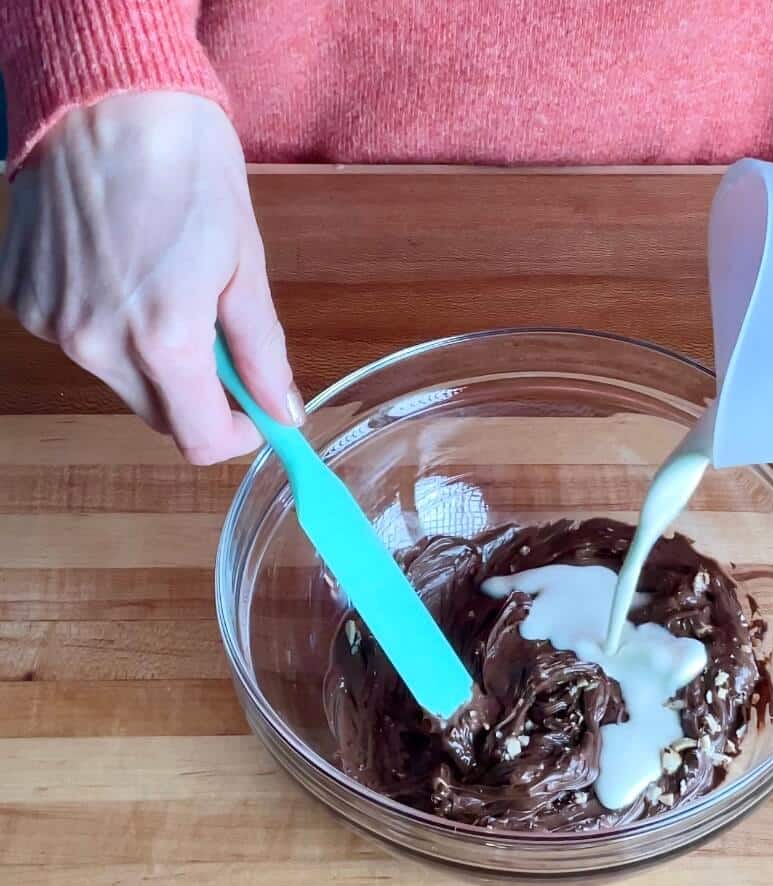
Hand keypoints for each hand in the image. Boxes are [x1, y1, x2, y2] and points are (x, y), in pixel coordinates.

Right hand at [0, 91, 302, 463]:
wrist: (107, 94)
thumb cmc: (188, 168)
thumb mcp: (246, 266)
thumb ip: (263, 353)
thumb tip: (284, 411)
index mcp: (163, 341)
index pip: (201, 440)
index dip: (237, 434)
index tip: (255, 410)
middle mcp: (96, 344)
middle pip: (159, 416)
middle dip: (198, 396)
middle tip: (218, 341)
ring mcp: (51, 322)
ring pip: (119, 380)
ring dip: (152, 360)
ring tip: (166, 288)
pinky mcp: (23, 298)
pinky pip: (79, 341)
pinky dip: (108, 327)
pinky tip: (121, 272)